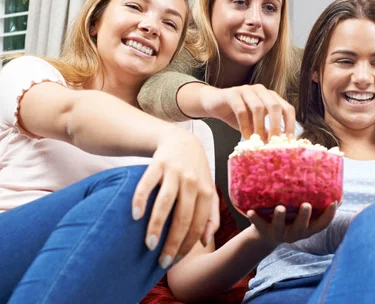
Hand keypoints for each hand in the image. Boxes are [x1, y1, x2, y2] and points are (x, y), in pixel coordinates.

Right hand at [131, 127, 216, 268]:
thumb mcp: (208, 191)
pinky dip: (141, 199)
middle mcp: (192, 182)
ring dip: (157, 225)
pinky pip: (147, 183)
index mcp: (206, 192)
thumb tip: (205, 241)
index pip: (198, 224)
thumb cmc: (195, 172)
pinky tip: (135, 216)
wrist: (181, 140)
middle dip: (172, 242)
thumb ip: (211, 215)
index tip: (173, 261)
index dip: (187, 245)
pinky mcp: (158, 163)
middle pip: (182, 217)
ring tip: (149, 245)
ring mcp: (175, 172)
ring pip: (165, 202)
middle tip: (161, 263)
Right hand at [202, 85, 295, 140]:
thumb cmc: (237, 114)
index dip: (290, 124)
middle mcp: (261, 91)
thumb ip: (267, 131)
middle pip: (275, 106)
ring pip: (258, 108)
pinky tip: (245, 135)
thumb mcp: (255, 125)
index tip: (288, 140)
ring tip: (257, 141)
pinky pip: (241, 110)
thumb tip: (278, 146)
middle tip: (274, 142)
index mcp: (271, 96)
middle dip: (276, 126)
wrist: (214, 103)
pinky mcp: (232, 93)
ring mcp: (247, 90)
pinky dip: (244, 125)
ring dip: (259, 127)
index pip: (287, 108)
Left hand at [248, 202, 336, 246]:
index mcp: (306, 229)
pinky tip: (251, 211)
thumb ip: (316, 204)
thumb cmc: (290, 219)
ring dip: (280, 217)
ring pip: (280, 227)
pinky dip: (255, 218)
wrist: (265, 236)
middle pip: (302, 228)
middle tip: (306, 205)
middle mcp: (294, 234)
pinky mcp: (263, 231)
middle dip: (304, 217)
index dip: (329, 216)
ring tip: (280, 207)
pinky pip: (259, 225)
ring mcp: (278, 234)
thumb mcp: (303, 215)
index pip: (321, 225)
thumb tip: (334, 187)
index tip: (334, 203)